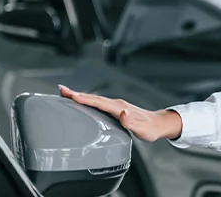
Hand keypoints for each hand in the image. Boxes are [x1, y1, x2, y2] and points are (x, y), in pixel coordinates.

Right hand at [59, 85, 181, 141]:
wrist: (159, 123)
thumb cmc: (150, 128)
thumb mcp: (142, 129)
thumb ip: (131, 122)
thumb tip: (123, 114)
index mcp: (120, 108)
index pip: (99, 102)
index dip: (85, 99)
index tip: (71, 96)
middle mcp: (117, 104)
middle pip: (93, 98)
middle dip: (77, 94)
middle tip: (61, 90)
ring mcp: (116, 105)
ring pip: (94, 99)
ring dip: (80, 96)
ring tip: (65, 93)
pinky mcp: (116, 108)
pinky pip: (98, 103)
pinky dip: (87, 100)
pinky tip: (81, 101)